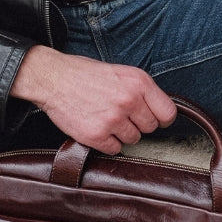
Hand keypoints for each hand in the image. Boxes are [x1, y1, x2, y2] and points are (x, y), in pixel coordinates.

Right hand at [10, 47, 176, 152]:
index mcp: (139, 82)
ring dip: (121, 134)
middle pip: (150, 128)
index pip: (168, 113)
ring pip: (133, 140)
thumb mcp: (121, 72)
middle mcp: (129, 101)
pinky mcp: (96, 135)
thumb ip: (141, 90)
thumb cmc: (85, 74)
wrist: (53, 78)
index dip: (161, 118)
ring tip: (105, 118)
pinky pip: (115, 149)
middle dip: (137, 124)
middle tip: (120, 115)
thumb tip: (158, 110)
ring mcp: (113, 119)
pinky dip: (107, 143)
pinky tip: (97, 127)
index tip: (154, 119)